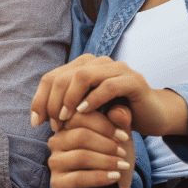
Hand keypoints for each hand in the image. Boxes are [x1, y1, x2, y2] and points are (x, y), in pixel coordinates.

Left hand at [30, 54, 187, 137]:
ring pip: (83, 76)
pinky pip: (108, 86)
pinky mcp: (133, 81)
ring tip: (66, 118)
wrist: (151, 116)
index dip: (40, 99)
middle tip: (54, 124)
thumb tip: (36, 117)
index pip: (52, 77)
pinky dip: (92, 100)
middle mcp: (98, 62)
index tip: (36, 122)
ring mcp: (117, 68)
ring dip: (70, 99)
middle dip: (53, 102)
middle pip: (63, 76)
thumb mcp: (85, 113)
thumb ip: (64, 109)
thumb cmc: (114, 115)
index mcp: (84, 66)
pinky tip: (84, 113)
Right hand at [47, 106, 134, 187]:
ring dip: (106, 161)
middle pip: (80, 136)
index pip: (80, 117)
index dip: (105, 126)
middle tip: (122, 152)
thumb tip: (118, 111)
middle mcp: (56, 142)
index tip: (123, 137)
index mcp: (68, 126)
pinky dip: (100, 177)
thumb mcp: (121, 137)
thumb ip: (121, 120)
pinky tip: (114, 177)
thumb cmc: (114, 157)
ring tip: (121, 165)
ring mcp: (54, 163)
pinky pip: (78, 178)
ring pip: (80, 157)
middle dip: (106, 145)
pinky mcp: (57, 183)